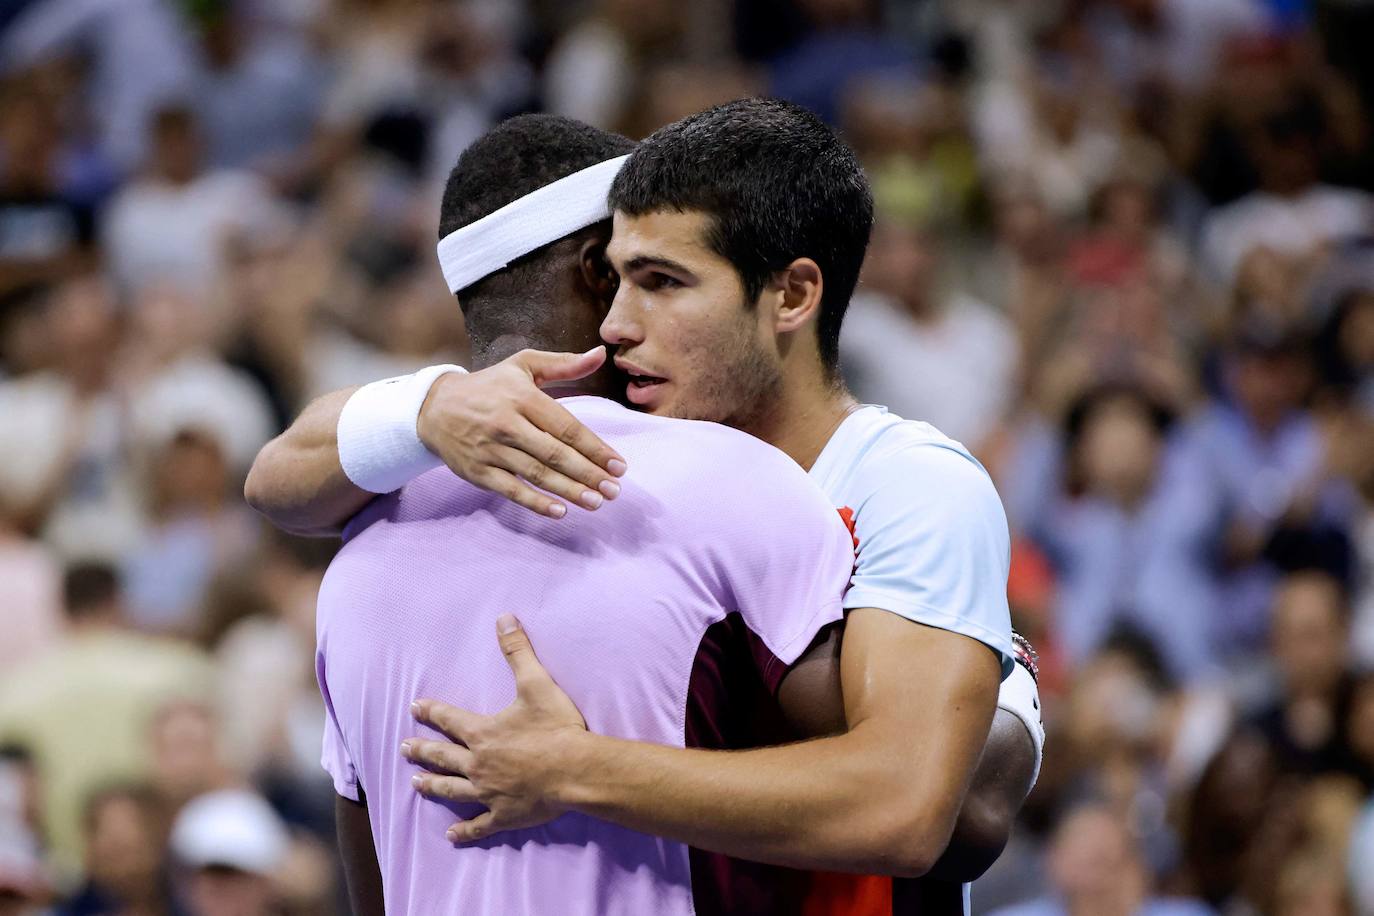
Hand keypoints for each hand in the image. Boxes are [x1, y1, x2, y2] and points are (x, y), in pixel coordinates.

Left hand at [403, 614, 588, 841]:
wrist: (576, 771)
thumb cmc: (557, 728)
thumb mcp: (537, 684)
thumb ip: (518, 652)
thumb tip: (504, 619)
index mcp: (483, 733)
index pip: (449, 719)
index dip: (431, 712)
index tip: (414, 707)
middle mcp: (478, 764)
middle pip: (443, 756)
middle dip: (422, 750)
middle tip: (404, 748)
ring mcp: (488, 792)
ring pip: (452, 790)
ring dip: (433, 786)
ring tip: (416, 784)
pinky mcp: (504, 815)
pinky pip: (479, 825)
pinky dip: (464, 831)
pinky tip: (451, 837)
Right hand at [416, 347, 626, 517]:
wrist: (433, 407)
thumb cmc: (488, 386)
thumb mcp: (522, 366)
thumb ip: (564, 364)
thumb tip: (600, 353)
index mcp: (522, 397)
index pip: (566, 427)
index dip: (595, 448)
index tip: (619, 466)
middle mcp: (507, 424)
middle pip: (555, 454)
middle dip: (589, 474)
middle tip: (614, 490)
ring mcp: (491, 450)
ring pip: (537, 474)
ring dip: (570, 491)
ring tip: (596, 502)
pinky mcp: (478, 471)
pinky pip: (511, 490)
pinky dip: (536, 502)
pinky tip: (560, 511)